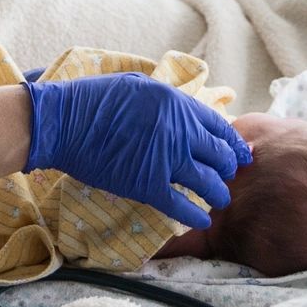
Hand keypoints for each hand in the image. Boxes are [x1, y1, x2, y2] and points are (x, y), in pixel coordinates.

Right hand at [24, 72, 251, 228]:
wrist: (66, 122)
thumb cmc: (96, 99)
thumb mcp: (141, 85)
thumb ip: (168, 101)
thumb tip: (186, 113)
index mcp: (179, 104)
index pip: (220, 127)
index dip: (234, 144)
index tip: (240, 154)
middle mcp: (179, 131)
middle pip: (220, 156)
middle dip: (228, 168)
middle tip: (227, 177)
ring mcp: (166, 159)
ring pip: (208, 183)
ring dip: (217, 194)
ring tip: (219, 200)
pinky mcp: (147, 185)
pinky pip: (181, 206)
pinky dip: (194, 216)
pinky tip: (200, 220)